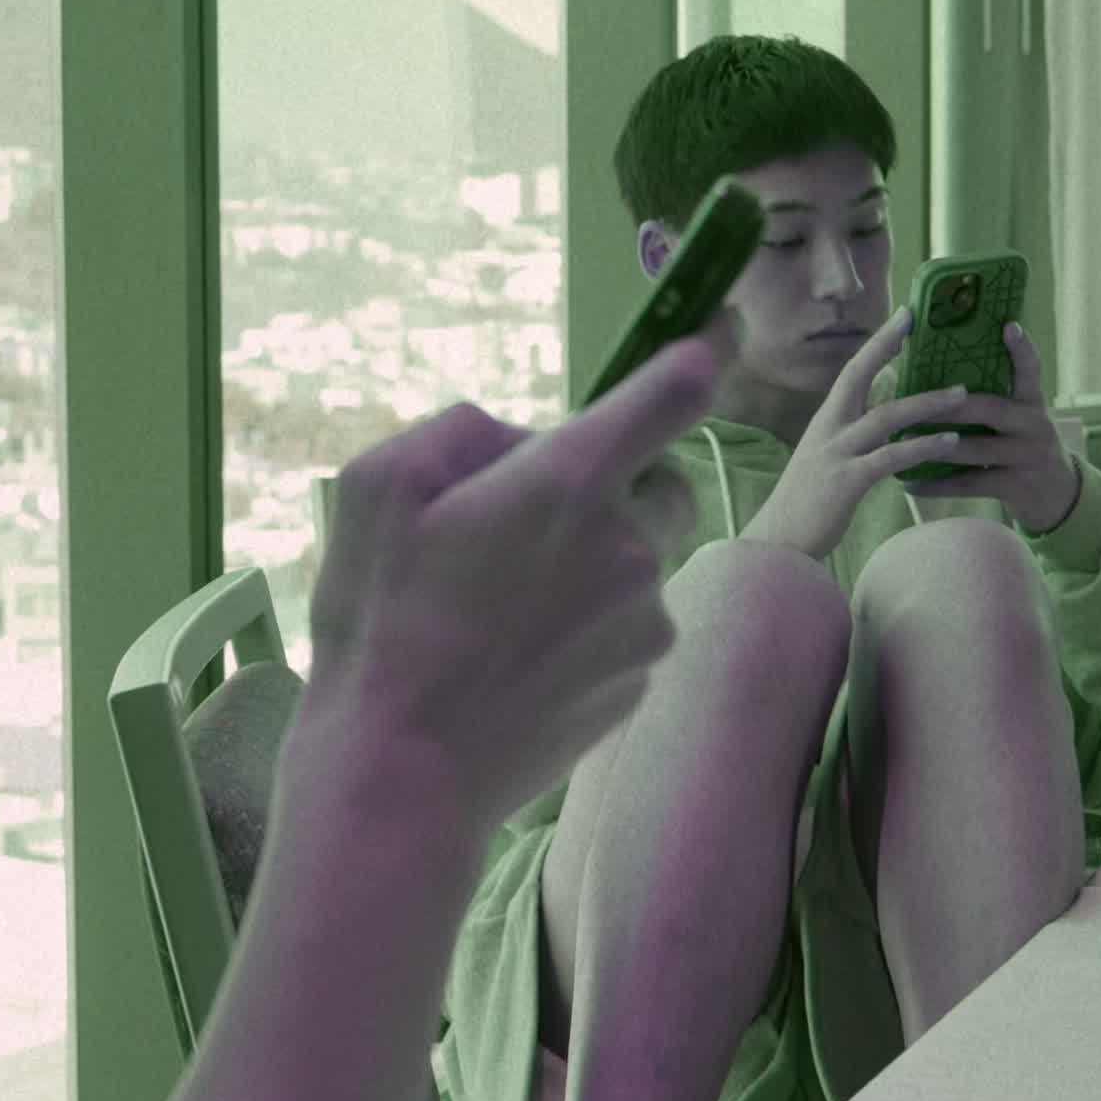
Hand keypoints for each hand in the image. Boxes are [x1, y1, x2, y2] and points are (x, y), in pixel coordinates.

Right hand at [291, 317, 729, 850]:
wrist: (403, 771)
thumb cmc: (379, 621)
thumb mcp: (378, 486)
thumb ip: (461, 430)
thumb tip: (518, 436)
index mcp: (568, 480)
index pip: (672, 392)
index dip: (704, 350)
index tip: (722, 329)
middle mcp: (628, 544)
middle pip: (656, 481)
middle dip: (607, 485)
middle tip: (520, 525)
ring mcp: (644, 617)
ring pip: (637, 557)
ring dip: (589, 562)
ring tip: (499, 609)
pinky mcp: (642, 678)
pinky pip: (628, 622)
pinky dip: (588, 624)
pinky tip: (517, 656)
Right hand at [740, 311, 1002, 563]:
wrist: (779, 543)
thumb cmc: (808, 505)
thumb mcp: (829, 460)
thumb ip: (855, 437)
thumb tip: (887, 418)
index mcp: (825, 421)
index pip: (851, 370)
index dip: (878, 342)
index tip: (904, 315)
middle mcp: (827, 429)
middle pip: (858, 375)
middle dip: (888, 345)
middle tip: (920, 321)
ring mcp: (835, 453)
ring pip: (886, 417)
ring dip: (927, 403)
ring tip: (962, 394)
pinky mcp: (846, 482)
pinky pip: (891, 458)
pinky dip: (922, 447)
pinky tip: (949, 441)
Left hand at [890, 322, 1080, 537]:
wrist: (1057, 495)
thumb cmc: (1022, 446)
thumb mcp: (1018, 418)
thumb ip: (991, 397)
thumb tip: (936, 374)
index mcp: (1032, 402)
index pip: (1031, 370)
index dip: (1022, 348)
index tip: (1008, 325)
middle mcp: (1034, 425)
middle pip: (989, 408)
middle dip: (947, 406)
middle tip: (913, 401)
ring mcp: (1027, 456)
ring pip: (975, 448)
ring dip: (934, 445)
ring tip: (901, 440)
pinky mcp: (1017, 486)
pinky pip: (970, 484)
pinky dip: (937, 485)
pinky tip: (910, 485)